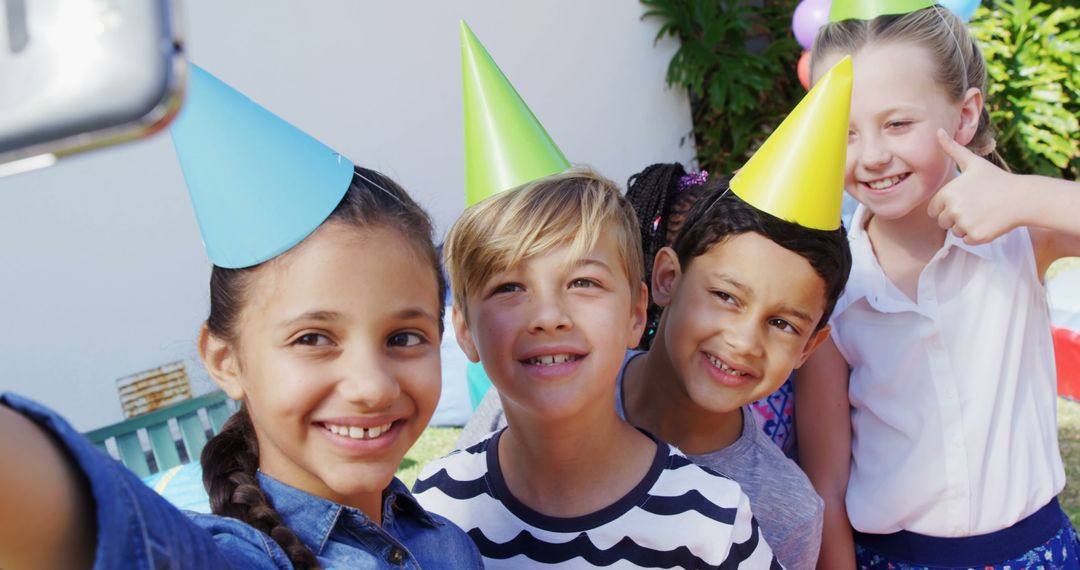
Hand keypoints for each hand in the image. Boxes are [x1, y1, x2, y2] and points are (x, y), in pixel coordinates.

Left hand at [927, 129, 1019, 243]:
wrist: (1022, 197)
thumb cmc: (996, 179)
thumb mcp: (973, 162)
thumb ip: (952, 149)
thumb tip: (938, 131)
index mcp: (947, 193)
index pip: (933, 210)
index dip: (946, 206)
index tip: (963, 199)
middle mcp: (953, 209)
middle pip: (943, 222)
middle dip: (955, 217)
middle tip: (975, 206)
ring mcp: (965, 224)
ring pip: (955, 232)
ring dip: (966, 226)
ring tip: (983, 212)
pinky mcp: (976, 236)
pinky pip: (967, 240)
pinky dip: (976, 235)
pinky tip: (989, 222)